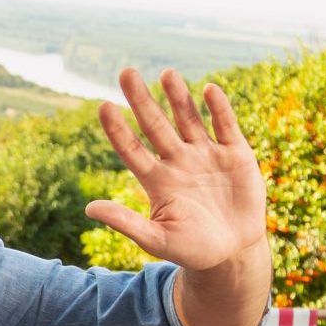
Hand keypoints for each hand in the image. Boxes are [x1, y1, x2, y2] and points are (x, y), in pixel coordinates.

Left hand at [88, 68, 266, 271]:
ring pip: (188, 119)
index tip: (103, 106)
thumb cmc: (191, 249)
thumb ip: (125, 222)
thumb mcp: (155, 238)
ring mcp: (207, 155)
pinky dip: (218, 108)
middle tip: (125, 73)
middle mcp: (178, 161)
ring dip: (177, 97)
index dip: (117, 129)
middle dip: (141, 100)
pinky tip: (208, 90)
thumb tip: (89, 209)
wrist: (232, 252)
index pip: (131, 149)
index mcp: (156, 180)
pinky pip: (225, 126)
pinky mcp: (236, 154)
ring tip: (165, 74)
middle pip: (155, 125)